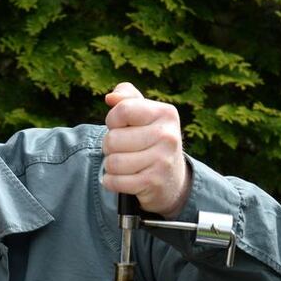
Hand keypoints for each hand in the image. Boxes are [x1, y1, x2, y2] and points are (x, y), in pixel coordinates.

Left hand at [102, 82, 190, 217]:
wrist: (172, 179)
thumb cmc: (151, 140)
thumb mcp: (145, 115)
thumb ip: (127, 99)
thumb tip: (111, 98)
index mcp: (165, 113)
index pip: (122, 110)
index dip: (112, 121)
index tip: (120, 127)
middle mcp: (167, 136)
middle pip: (113, 139)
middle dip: (109, 146)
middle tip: (122, 150)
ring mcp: (162, 160)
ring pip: (113, 162)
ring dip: (110, 166)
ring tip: (122, 164)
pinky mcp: (153, 182)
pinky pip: (115, 182)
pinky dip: (110, 182)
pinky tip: (120, 179)